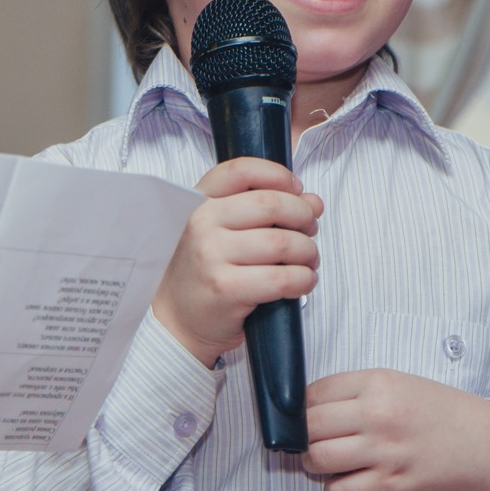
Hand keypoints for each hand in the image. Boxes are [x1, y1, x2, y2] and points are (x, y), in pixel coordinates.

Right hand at [151, 156, 321, 366]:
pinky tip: (302, 283)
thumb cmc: (205, 273)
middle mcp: (201, 223)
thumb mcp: (224, 232)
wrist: (176, 320)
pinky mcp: (225, 288)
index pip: (242, 170)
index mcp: (198, 202)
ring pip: (283, 243)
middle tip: (310, 231)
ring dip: (308, 252)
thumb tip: (313, 201)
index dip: (279, 175)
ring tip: (307, 261)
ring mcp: (211, 255)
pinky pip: (282, 278)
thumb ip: (266, 210)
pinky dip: (304, 280)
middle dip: (304, 217)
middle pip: (271, 204)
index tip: (297, 190)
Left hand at [303, 369, 489, 490]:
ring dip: (314, 463)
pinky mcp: (393, 485)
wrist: (483, 443)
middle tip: (313, 439)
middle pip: (309, 426)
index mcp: (376, 383)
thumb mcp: (396, 383)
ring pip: (317, 459)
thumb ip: (354, 390)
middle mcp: (377, 415)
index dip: (301, 406)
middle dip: (303, 435)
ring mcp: (384, 452)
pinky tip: (348, 482)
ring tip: (327, 461)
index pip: (312, 393)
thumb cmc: (437, 411)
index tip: (305, 414)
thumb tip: (307, 404)